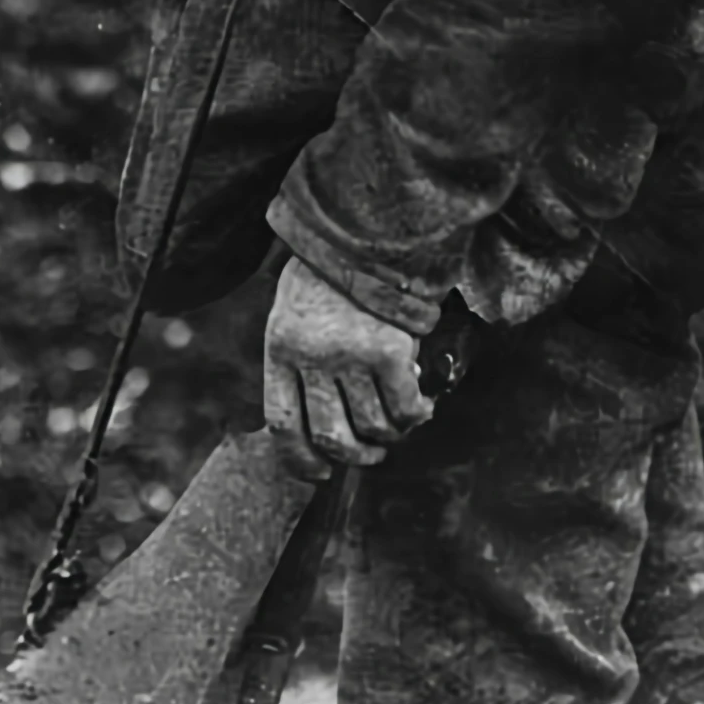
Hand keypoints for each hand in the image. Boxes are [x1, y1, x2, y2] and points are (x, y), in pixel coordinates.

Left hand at [263, 257, 431, 480]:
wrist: (367, 228)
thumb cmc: (331, 275)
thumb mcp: (296, 313)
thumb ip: (301, 363)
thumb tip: (324, 427)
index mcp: (281, 348)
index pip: (283, 425)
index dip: (300, 461)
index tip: (319, 474)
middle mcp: (312, 356)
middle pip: (330, 437)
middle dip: (354, 457)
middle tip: (370, 454)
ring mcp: (351, 354)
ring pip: (372, 427)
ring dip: (389, 436)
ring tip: (398, 424)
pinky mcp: (389, 350)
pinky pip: (404, 407)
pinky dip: (415, 416)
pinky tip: (421, 407)